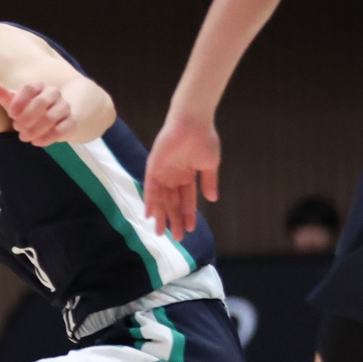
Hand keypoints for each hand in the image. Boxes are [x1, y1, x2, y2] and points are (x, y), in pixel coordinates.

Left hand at [0, 80, 74, 145]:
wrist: (53, 120)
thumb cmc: (29, 109)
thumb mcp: (15, 103)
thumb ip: (3, 95)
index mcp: (39, 86)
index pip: (30, 88)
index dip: (19, 101)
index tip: (11, 114)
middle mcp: (54, 94)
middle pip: (41, 101)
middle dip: (27, 117)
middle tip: (17, 127)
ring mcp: (64, 107)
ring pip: (52, 116)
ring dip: (36, 128)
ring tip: (24, 137)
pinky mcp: (71, 122)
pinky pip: (63, 129)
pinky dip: (49, 137)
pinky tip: (37, 142)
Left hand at [143, 109, 218, 239]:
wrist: (193, 122)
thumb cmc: (204, 139)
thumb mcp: (209, 165)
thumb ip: (209, 182)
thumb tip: (212, 200)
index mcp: (187, 175)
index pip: (187, 200)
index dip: (188, 215)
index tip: (191, 230)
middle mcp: (173, 176)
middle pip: (173, 203)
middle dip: (175, 220)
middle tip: (177, 238)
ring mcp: (163, 172)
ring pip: (161, 199)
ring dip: (162, 216)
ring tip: (163, 233)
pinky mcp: (154, 166)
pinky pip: (150, 187)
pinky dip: (150, 201)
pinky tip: (150, 214)